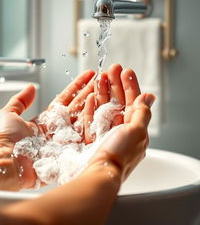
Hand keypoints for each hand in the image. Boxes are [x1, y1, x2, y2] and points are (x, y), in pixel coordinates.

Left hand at [0, 70, 94, 188]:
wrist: (9, 165)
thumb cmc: (6, 142)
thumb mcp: (8, 115)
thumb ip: (20, 100)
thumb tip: (31, 87)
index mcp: (47, 119)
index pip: (66, 98)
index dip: (77, 86)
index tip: (89, 75)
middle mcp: (59, 128)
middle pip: (79, 106)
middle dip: (91, 91)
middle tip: (103, 79)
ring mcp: (67, 139)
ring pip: (85, 117)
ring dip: (96, 103)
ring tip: (107, 89)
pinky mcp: (72, 151)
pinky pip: (87, 134)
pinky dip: (95, 122)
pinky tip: (105, 110)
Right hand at [82, 64, 154, 181]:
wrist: (99, 173)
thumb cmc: (120, 154)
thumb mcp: (137, 131)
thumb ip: (142, 112)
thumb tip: (149, 96)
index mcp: (134, 127)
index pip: (133, 101)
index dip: (130, 85)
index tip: (125, 71)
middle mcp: (121, 128)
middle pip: (118, 100)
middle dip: (115, 84)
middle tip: (112, 68)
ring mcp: (106, 131)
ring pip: (105, 106)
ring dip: (103, 91)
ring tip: (100, 77)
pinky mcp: (93, 135)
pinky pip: (92, 117)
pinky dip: (92, 105)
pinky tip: (91, 96)